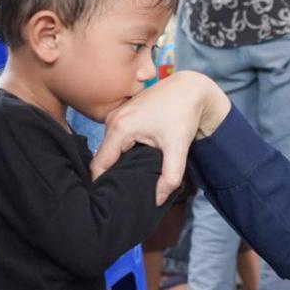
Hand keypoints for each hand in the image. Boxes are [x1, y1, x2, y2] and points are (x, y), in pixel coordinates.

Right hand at [90, 71, 230, 203]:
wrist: (190, 89)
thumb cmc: (183, 114)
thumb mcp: (178, 148)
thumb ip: (170, 177)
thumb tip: (157, 200)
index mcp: (121, 127)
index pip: (99, 165)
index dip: (102, 185)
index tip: (109, 199)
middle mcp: (112, 120)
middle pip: (102, 158)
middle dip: (110, 177)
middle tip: (122, 194)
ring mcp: (116, 115)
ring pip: (109, 149)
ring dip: (116, 164)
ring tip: (129, 180)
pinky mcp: (122, 114)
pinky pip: (114, 139)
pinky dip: (122, 152)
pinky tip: (135, 161)